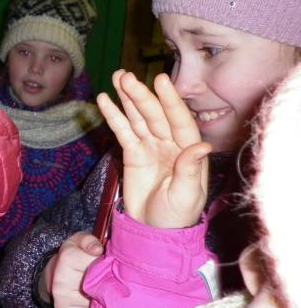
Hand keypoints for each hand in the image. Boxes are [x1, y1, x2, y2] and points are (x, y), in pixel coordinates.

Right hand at [44, 232, 99, 307]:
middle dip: (107, 281)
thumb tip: (97, 250)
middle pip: (99, 284)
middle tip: (106, 276)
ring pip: (96, 301)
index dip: (106, 263)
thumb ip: (89, 240)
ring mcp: (62, 298)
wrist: (55, 275)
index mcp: (67, 258)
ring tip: (100, 287)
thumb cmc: (73, 255)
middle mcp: (62, 280)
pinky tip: (94, 299)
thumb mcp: (79, 240)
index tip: (105, 262)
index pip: (98, 263)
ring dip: (103, 296)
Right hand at [97, 71, 210, 228]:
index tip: (160, 80)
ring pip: (138, 118)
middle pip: (155, 114)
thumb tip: (202, 145)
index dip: (170, 100)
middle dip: (141, 95)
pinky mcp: (132, 154)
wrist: (154, 231)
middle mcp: (170, 143)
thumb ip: (190, 169)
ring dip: (128, 98)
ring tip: (117, 77)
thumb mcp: (187, 195)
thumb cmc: (176, 215)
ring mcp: (150, 146)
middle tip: (126, 76)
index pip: (179, 120)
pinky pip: (123, 131)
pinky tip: (105, 100)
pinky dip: (114, 116)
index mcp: (188, 150)